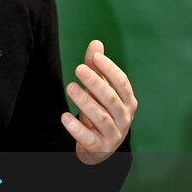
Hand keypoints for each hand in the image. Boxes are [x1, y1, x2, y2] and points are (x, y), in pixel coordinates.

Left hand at [62, 40, 136, 164]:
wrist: (100, 147)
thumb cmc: (100, 110)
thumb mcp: (99, 90)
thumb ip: (96, 68)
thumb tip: (96, 43)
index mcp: (127, 101)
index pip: (122, 83)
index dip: (110, 69)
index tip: (95, 57)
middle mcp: (124, 118)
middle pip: (111, 99)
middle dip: (95, 83)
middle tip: (79, 69)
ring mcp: (114, 134)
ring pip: (101, 118)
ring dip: (85, 102)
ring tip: (70, 87)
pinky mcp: (101, 149)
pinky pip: (89, 139)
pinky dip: (76, 129)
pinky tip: (64, 117)